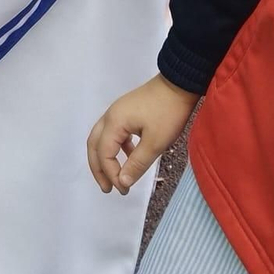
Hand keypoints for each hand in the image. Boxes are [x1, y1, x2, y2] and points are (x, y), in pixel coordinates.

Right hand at [87, 74, 199, 194]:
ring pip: (102, 138)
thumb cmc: (168, 112)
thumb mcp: (155, 142)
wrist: (180, 83)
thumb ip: (137, 164)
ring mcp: (118, 112)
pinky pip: (114, 132)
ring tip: (116, 177)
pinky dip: (117, 148)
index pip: (104, 154)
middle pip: (94, 145)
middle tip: (107, 189)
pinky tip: (131, 156)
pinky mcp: (127, 111)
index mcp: (114, 122)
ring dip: (106, 158)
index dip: (111, 174)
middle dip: (98, 169)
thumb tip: (122, 183)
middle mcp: (110, 116)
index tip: (124, 190)